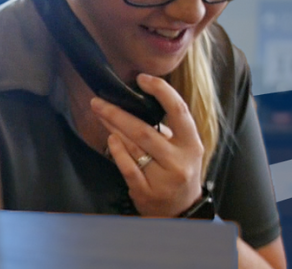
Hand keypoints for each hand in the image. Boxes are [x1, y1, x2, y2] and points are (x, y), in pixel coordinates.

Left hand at [91, 73, 204, 216]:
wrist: (182, 211)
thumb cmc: (179, 172)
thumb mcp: (185, 149)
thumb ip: (168, 129)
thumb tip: (136, 101)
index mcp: (192, 144)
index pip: (178, 111)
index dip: (161, 91)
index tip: (142, 79)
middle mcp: (179, 160)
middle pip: (145, 130)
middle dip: (118, 113)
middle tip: (98, 101)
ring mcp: (163, 178)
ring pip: (134, 146)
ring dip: (113, 127)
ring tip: (100, 114)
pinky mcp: (147, 192)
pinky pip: (127, 167)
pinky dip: (117, 151)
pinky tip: (110, 139)